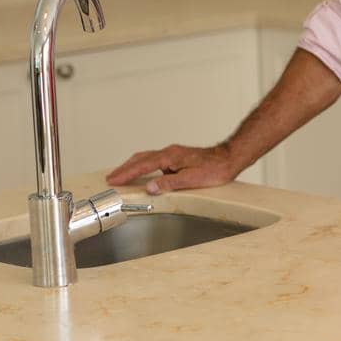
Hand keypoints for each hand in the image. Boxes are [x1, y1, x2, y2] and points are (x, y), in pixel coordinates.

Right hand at [105, 143, 239, 194]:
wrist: (229, 158)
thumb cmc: (215, 169)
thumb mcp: (192, 179)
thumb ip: (170, 184)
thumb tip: (151, 188)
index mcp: (170, 156)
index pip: (142, 166)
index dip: (127, 173)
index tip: (113, 180)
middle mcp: (170, 152)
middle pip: (141, 159)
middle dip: (125, 168)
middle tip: (111, 178)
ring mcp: (173, 154)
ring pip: (147, 158)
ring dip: (133, 166)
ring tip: (122, 175)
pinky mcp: (177, 157)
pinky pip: (155, 160)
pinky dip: (144, 166)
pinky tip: (144, 173)